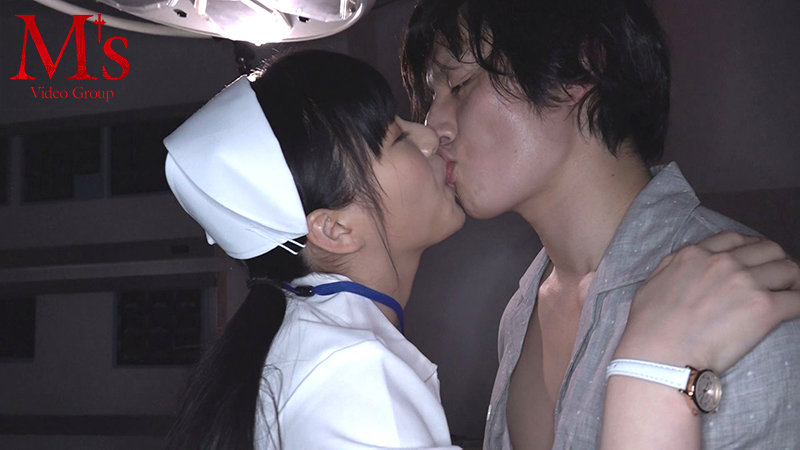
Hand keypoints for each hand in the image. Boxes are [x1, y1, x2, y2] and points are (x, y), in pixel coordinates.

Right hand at [615, 231, 799, 371]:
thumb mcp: (650, 285)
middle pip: (768, 249)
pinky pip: (799, 300)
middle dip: (776, 261)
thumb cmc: (648, 328)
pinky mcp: (763, 308)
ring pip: (789, 269)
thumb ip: (671, 269)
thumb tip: (680, 268)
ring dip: (793, 282)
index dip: (749, 248)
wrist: (659, 355)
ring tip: (791, 295)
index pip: (734, 239)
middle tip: (778, 278)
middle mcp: (722, 262)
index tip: (754, 260)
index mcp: (695, 255)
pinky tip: (797, 311)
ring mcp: (745, 283)